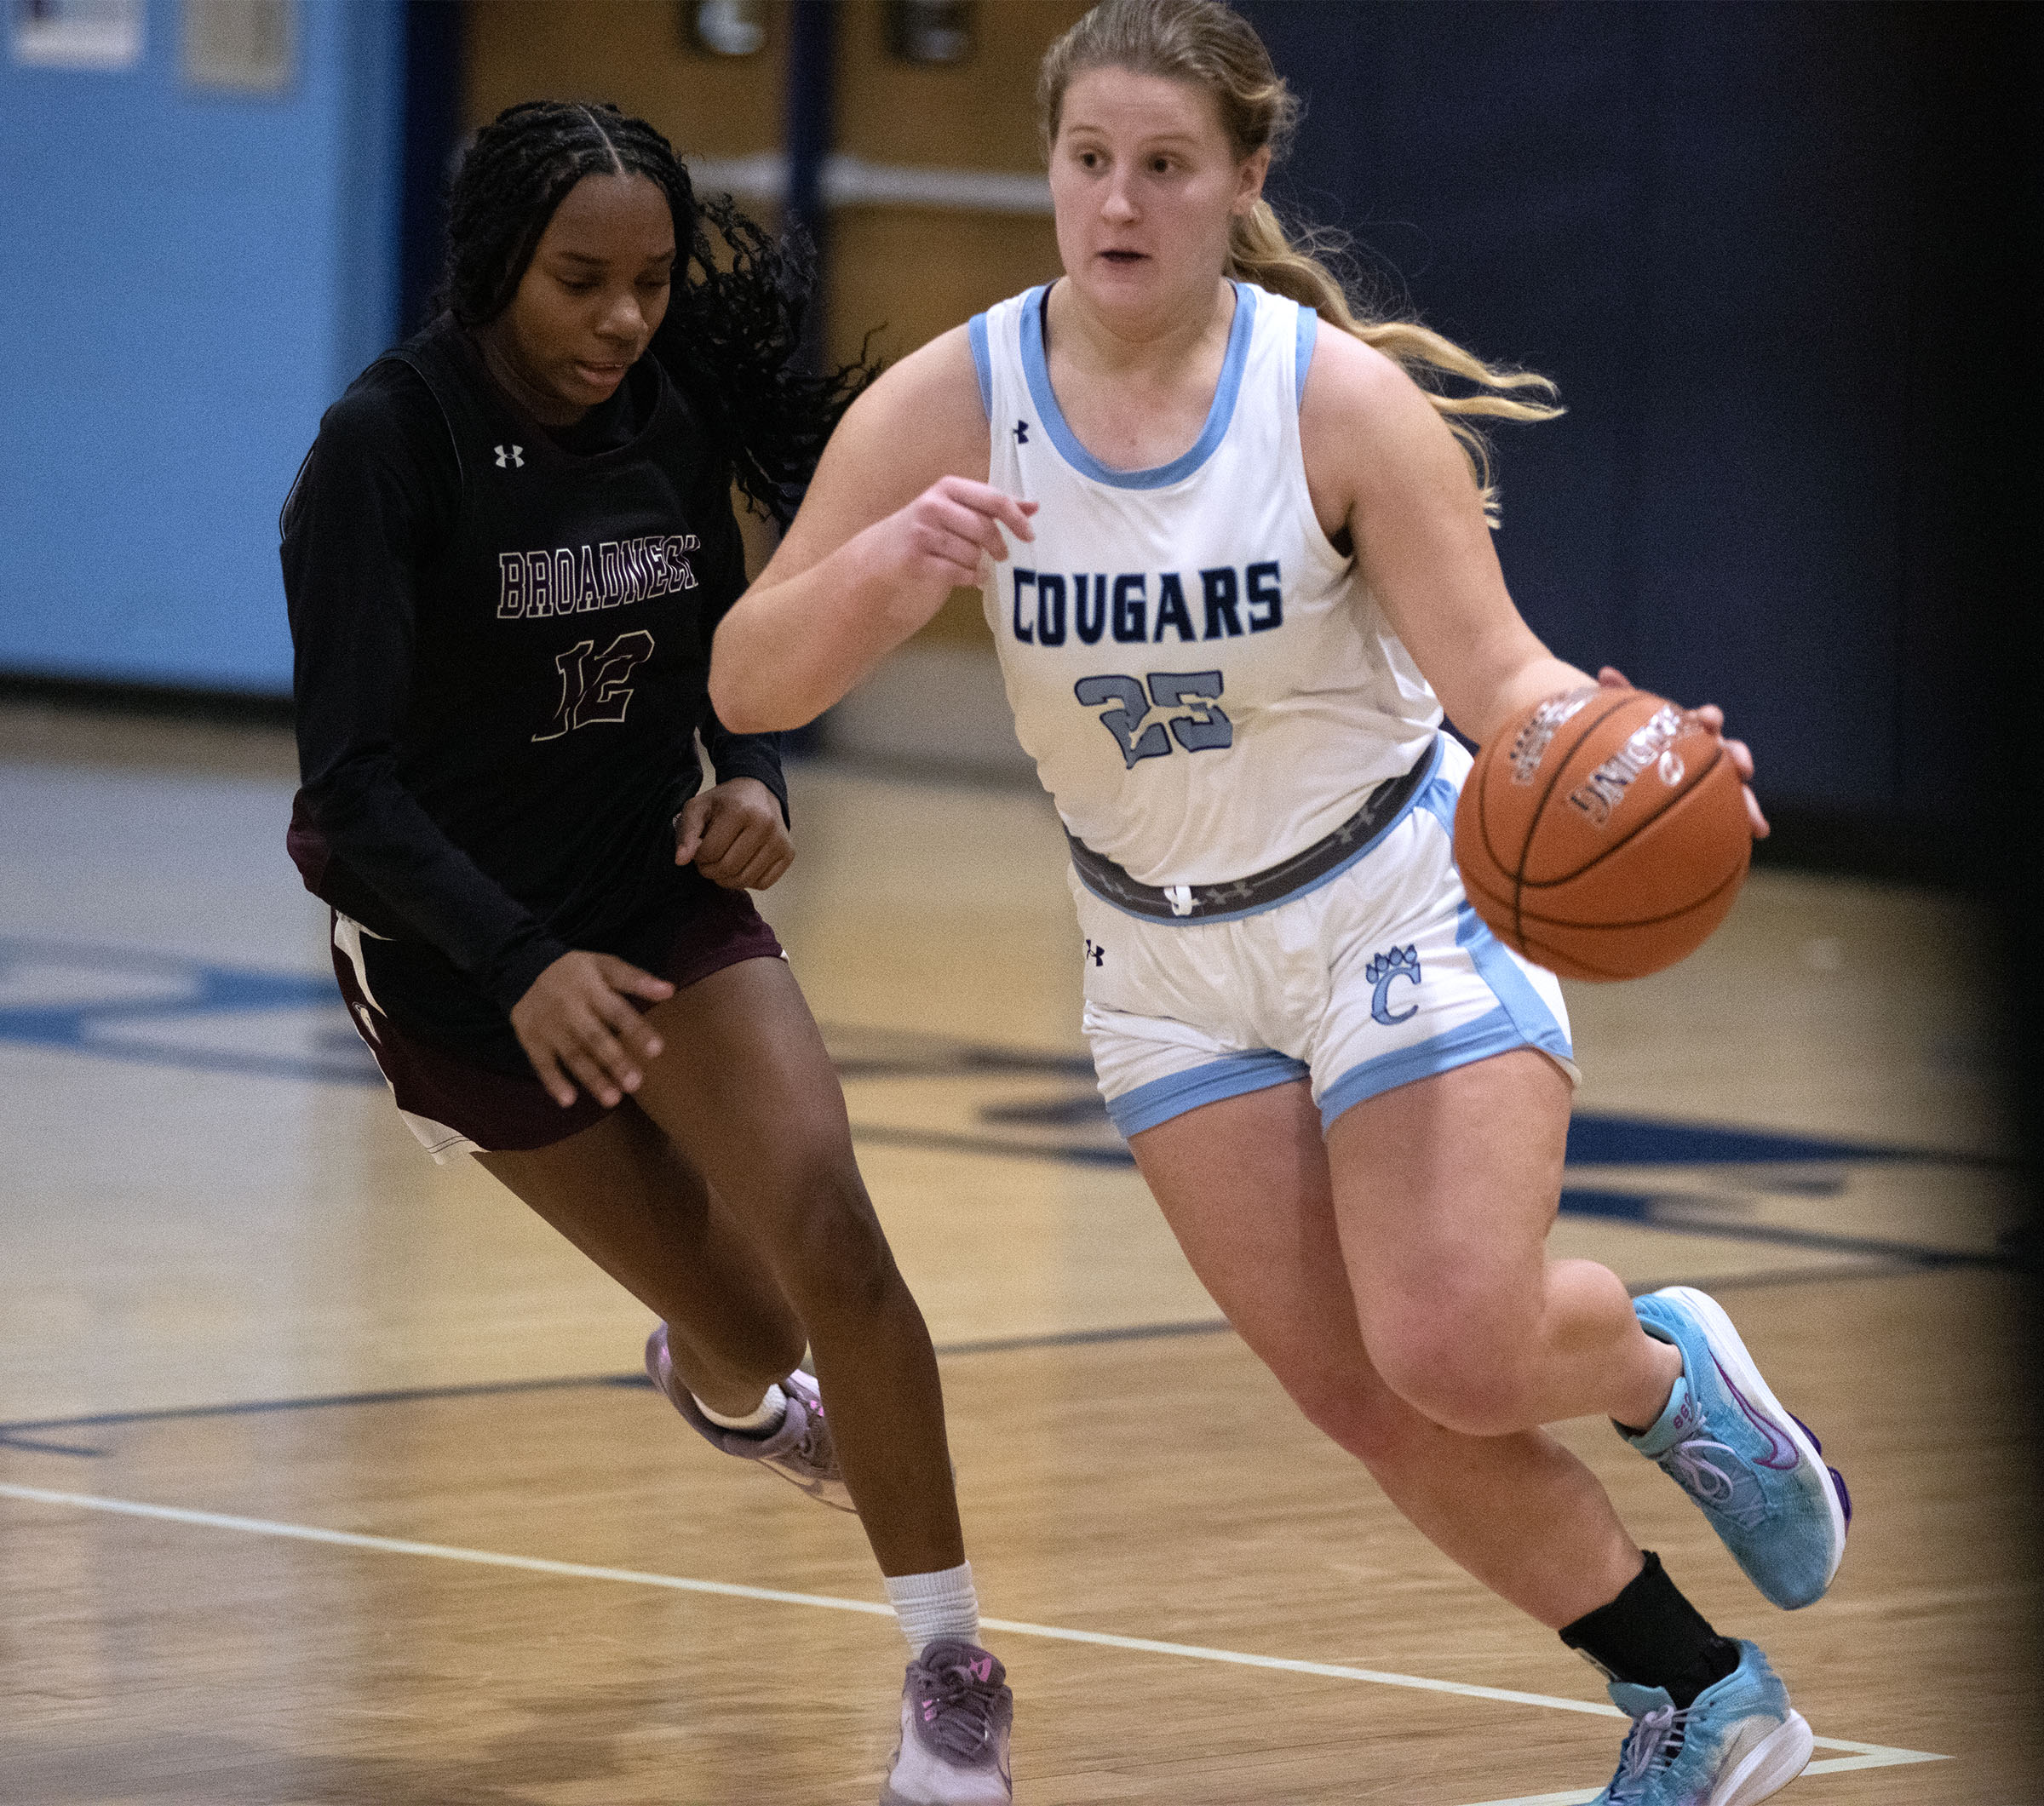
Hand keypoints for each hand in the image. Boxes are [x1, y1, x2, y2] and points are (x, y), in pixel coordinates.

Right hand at [510, 951, 672, 1109]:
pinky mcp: (531, 1039)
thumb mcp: (604, 964)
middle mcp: (569, 1009)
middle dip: (615, 1061)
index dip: (637, 1030)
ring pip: (572, 1055)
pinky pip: (542, 1063)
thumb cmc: (575, 970)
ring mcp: (548, 1026)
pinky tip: (568, 1100)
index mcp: (590, 989)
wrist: (522, 966)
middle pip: (595, 1038)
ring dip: (591, 1078)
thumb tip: (670, 990)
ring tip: (612, 1099)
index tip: (657, 1050)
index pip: (618, 1011)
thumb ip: (636, 979)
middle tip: (635, 1084)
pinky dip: (553, 1082)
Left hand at [674, 777, 793, 888]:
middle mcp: (765, 825)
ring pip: (745, 880)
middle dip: (711, 870)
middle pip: (728, 868)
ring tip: (723, 863)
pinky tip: (743, 865)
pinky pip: (763, 884)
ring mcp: (780, 840)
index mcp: (740, 811)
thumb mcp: (698, 808)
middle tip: (709, 860)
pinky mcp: (788, 853)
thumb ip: (686, 833)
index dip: (698, 856)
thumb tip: (681, 861)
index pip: (710, 852)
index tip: (700, 848)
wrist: (758, 792)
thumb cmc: (725, 802)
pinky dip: (748, 881)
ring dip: (727, 879)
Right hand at [865, 476, 1037, 624]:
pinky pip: (958, 573)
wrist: (884, 553)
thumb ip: (993, 506)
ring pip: (972, 553)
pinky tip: (969, 577)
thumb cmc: (931, 528)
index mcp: (948, 487)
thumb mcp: (959, 509)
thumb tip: (1034, 506)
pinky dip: (970, 578)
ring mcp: (922, 533)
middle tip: (1002, 556)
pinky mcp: (915, 560)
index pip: (993, 499)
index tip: (1030, 536)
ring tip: (973, 564)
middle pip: (984, 529)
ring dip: (979, 564)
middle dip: (998, 546)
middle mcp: (933, 505)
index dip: (1016, 519)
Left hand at [1598, 666, 1768, 838]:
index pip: (1705, 720)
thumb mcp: (1628, 721)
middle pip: (1730, 752)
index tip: (1707, 721)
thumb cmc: (1638, 740)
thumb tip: (1606, 671)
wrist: (1641, 763)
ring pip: (1737, 787)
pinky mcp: (1716, 802)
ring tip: (1757, 820)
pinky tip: (1758, 832)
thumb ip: (1620, 696)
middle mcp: (1710, 752)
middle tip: (1742, 767)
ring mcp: (1715, 777)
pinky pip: (1732, 812)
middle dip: (1738, 758)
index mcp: (1690, 730)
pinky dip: (1748, 820)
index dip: (1708, 719)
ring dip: (1749, 802)